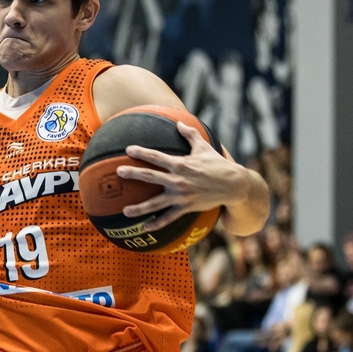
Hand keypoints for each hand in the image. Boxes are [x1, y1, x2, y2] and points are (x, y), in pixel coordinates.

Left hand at [116, 122, 247, 230]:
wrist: (234, 185)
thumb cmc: (218, 165)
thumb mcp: (204, 147)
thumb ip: (190, 135)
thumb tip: (179, 123)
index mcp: (181, 164)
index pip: (157, 157)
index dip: (142, 152)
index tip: (128, 149)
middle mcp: (178, 180)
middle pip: (151, 176)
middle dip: (134, 173)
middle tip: (119, 172)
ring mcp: (181, 195)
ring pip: (156, 203)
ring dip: (139, 208)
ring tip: (125, 211)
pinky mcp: (186, 207)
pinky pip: (169, 218)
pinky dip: (157, 224)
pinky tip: (146, 228)